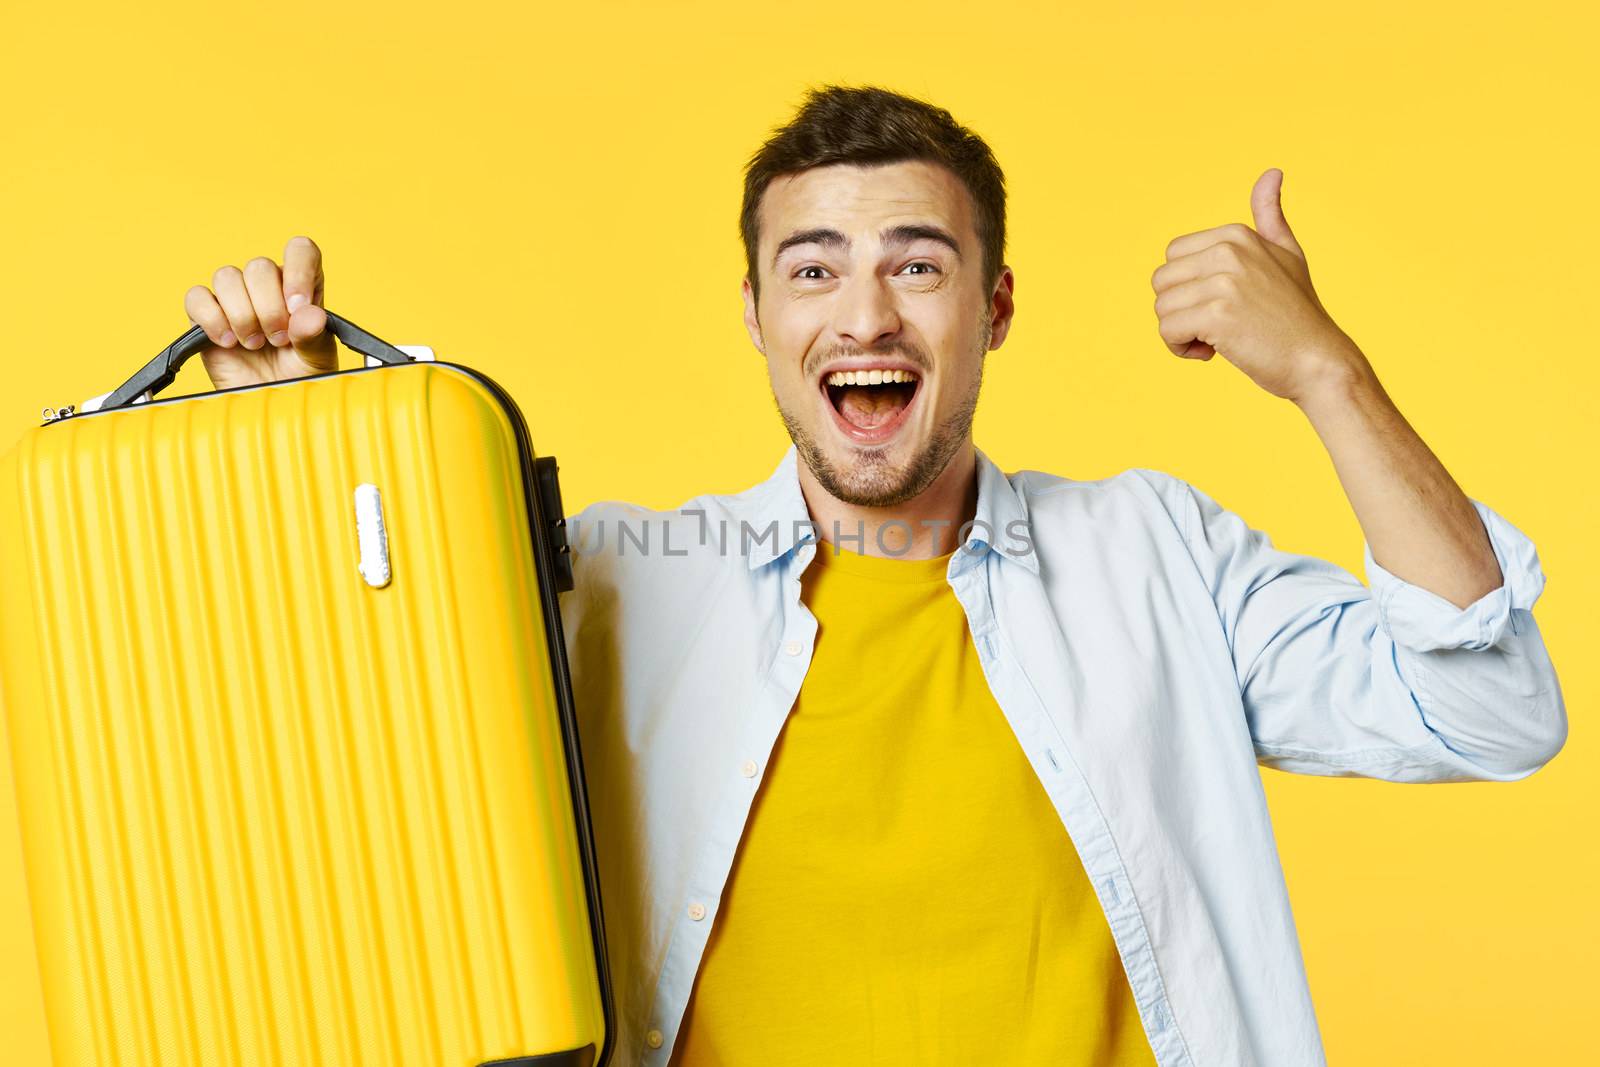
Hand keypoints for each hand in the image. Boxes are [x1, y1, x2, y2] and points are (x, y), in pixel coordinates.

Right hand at [184, 236, 336, 390]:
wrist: (271, 405)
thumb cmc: (299, 378)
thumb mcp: (318, 360)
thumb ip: (314, 335)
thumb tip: (308, 314)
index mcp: (301, 287)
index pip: (300, 250)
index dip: (298, 272)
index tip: (298, 307)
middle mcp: (268, 286)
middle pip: (259, 267)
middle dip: (269, 308)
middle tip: (278, 340)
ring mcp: (235, 298)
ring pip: (227, 277)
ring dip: (242, 314)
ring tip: (254, 344)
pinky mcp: (206, 315)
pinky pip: (197, 297)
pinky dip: (211, 319)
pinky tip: (227, 342)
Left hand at [1150, 169, 1363, 402]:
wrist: (1317, 360)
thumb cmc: (1298, 313)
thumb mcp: (1287, 253)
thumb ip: (1271, 217)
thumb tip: (1272, 172)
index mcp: (1236, 235)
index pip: (1173, 258)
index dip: (1188, 288)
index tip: (1219, 304)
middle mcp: (1228, 251)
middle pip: (1162, 282)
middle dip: (1179, 310)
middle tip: (1215, 326)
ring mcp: (1223, 281)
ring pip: (1161, 308)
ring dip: (1180, 332)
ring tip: (1215, 340)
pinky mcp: (1217, 314)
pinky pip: (1167, 331)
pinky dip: (1180, 349)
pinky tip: (1211, 353)